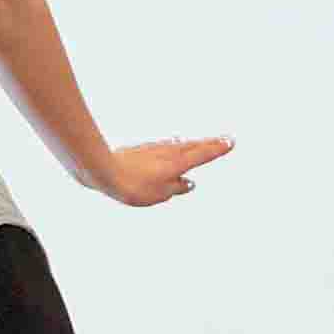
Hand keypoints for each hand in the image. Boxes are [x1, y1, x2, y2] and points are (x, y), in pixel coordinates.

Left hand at [99, 137, 234, 207]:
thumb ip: (176, 189)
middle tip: (224, 139)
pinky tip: (171, 143)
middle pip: (193, 147)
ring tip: (202, 141)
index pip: (202, 155)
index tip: (230, 142)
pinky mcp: (141, 150)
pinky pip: (164, 146)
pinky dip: (173, 145)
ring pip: (178, 145)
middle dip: (209, 144)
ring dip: (192, 143)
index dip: (217, 149)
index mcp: (177, 164)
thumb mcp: (160, 195)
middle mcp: (168, 152)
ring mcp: (153, 149)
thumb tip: (188, 183)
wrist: (102, 171)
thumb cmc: (131, 186)